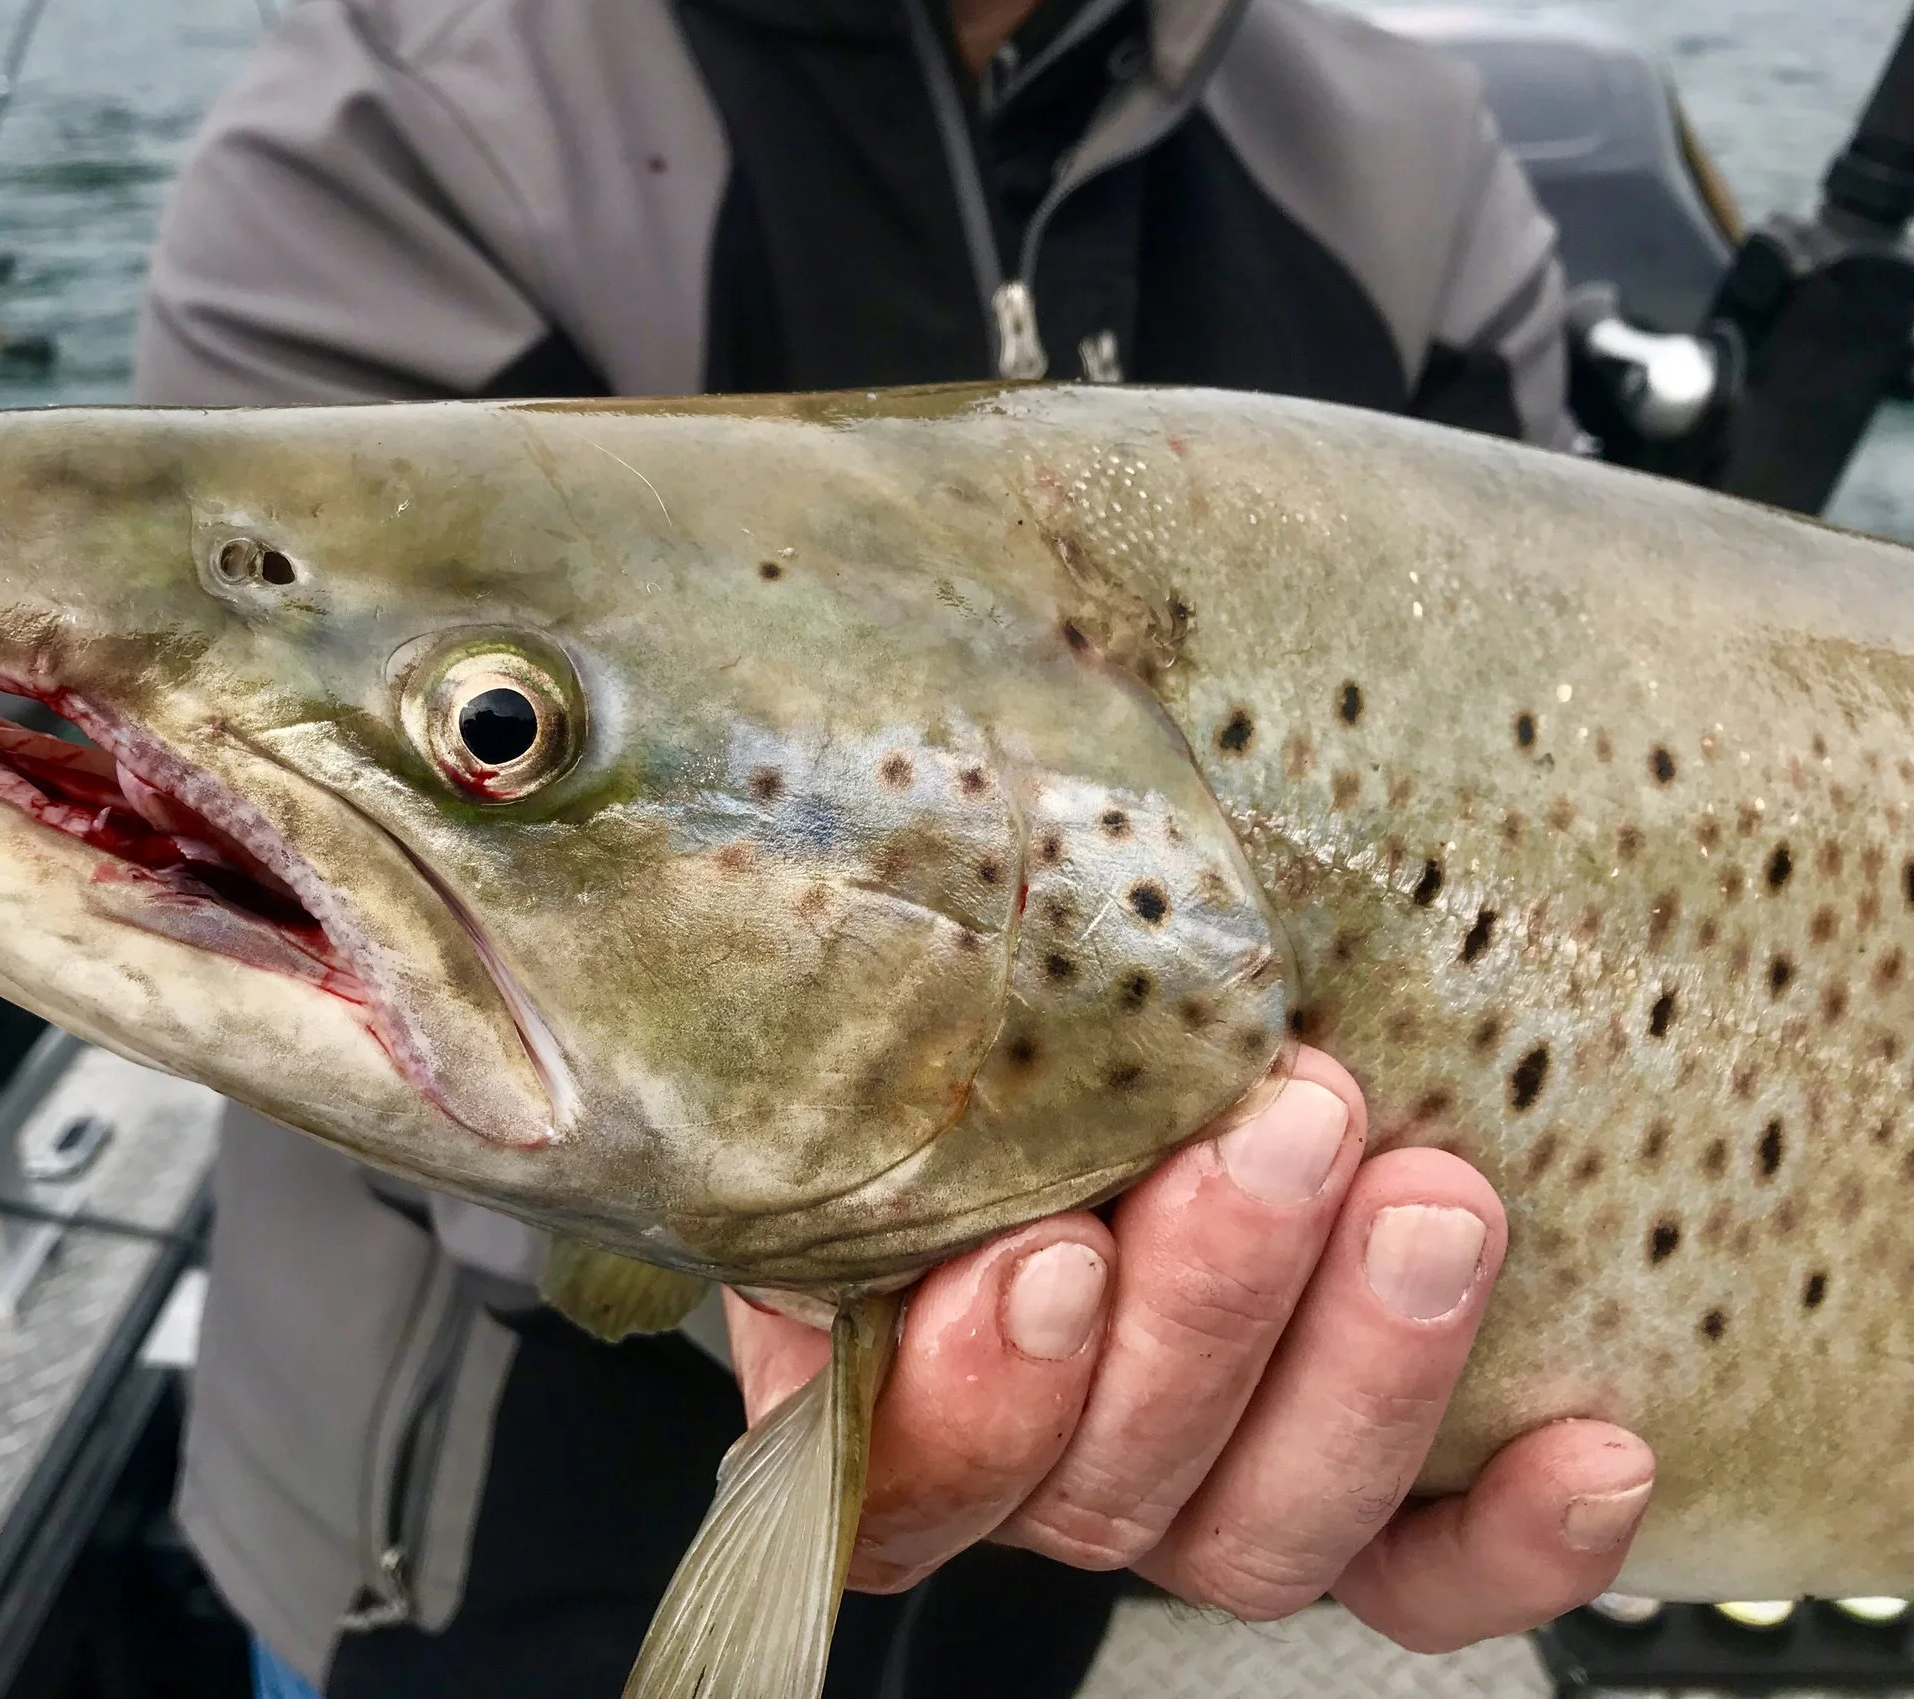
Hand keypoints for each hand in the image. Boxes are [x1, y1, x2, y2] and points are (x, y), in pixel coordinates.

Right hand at [725, 1047, 1655, 1651]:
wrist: (1092, 1025)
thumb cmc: (973, 1006)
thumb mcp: (888, 997)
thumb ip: (887, 1001)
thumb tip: (935, 897)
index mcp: (884, 1367)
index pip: (900, 1466)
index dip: (974, 1393)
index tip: (1045, 1244)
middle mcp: (1034, 1463)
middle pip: (1104, 1486)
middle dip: (1207, 1310)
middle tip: (1288, 1130)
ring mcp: (1188, 1497)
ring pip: (1266, 1531)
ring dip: (1360, 1376)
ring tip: (1433, 1207)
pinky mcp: (1344, 1516)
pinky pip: (1419, 1576)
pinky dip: (1508, 1537)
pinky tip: (1590, 1449)